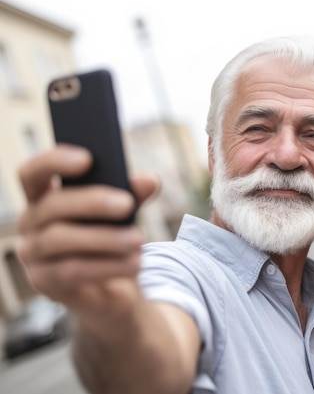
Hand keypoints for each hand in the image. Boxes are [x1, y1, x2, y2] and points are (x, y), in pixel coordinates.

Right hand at [17, 144, 158, 320]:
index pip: (32, 173)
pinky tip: (134, 263)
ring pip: (61, 239)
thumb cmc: (112, 239)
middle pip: (53, 206)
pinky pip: (72, 271)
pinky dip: (107, 265)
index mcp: (44, 197)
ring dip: (104, 238)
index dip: (54, 162)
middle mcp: (31, 224)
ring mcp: (33, 255)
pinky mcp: (45, 283)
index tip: (87, 159)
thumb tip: (149, 180)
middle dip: (92, 201)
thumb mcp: (123, 213)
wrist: (115, 288)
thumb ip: (132, 194)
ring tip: (137, 239)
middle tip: (127, 203)